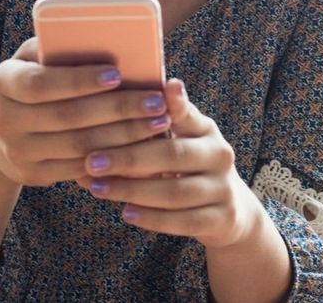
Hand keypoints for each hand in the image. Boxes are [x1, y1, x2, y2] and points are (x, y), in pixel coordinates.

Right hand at [0, 36, 173, 186]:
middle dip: (118, 109)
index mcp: (2, 82)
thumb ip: (61, 48)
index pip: (41, 83)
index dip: (80, 80)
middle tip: (157, 101)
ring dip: (124, 136)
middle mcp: (3, 119)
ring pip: (79, 147)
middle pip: (67, 117)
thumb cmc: (32, 80)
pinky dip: (114, 158)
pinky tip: (143, 146)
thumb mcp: (35, 59)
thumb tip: (108, 40)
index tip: (118, 74)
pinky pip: (79, 169)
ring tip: (159, 121)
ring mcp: (16, 152)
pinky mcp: (32, 175)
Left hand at [76, 79, 267, 249]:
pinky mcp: (224, 219)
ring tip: (98, 188)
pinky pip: (184, 221)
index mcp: (206, 129)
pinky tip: (126, 213)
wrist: (231, 211)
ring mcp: (224, 188)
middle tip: (91, 161)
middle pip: (173, 155)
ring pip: (175, 191)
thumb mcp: (181, 140)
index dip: (166, 107)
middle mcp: (220, 155)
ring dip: (132, 190)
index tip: (138, 101)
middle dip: (128, 158)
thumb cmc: (190, 167)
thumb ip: (155, 124)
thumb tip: (118, 104)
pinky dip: (153, 218)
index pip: (183, 114)